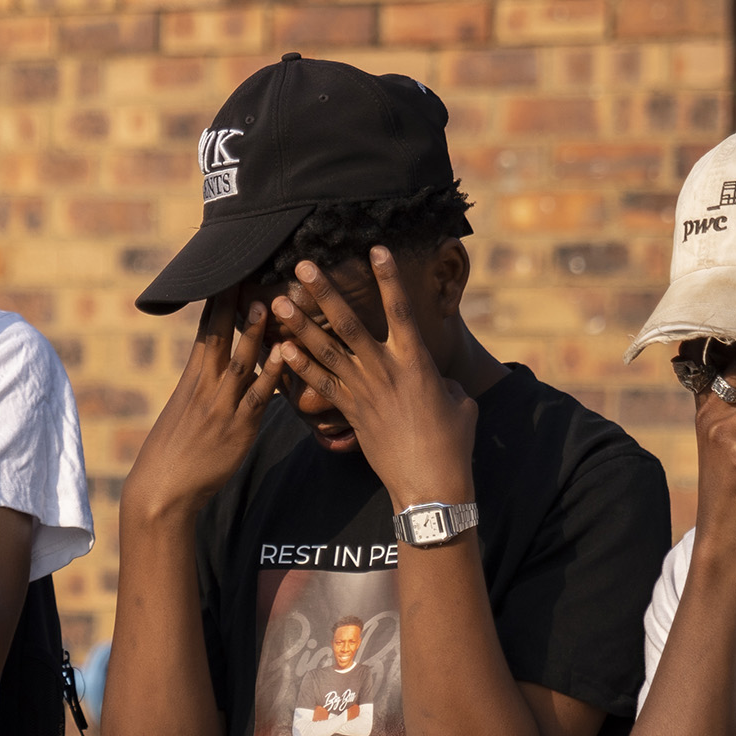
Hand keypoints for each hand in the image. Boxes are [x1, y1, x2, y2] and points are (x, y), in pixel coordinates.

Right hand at [124, 291, 289, 525]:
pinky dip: (271, 374)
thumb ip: (204, 388)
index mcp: (190, 379)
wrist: (162, 490)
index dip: (215, 301)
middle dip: (232, 303)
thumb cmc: (173, 453)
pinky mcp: (237, 428)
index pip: (203, 331)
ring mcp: (220, 406)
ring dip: (253, 332)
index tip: (226, 273)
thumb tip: (218, 369)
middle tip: (246, 270)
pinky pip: (258, 396)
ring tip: (267, 303)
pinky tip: (284, 355)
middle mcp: (204, 387)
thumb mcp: (183, 412)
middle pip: (218, 336)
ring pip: (239, 361)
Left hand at [269, 250, 472, 502]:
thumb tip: (436, 379)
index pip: (401, 311)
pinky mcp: (350, 413)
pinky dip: (299, 366)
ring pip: (326, 351)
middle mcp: (386, 371)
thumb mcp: (458, 403)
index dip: (388, 279)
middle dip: (326, 293)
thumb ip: (442, 381)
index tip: (375, 249)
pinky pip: (319, 385)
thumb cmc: (453, 444)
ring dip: (300, 325)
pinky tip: (279, 349)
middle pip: (350, 324)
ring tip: (278, 302)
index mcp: (417, 362)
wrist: (430, 485)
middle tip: (303, 266)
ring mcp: (364, 392)